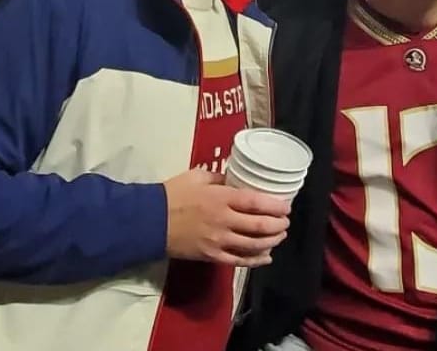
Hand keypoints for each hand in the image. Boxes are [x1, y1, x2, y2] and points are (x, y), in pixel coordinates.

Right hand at [163, 169, 290, 266]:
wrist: (150, 222)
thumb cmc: (172, 195)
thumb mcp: (197, 176)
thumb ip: (220, 178)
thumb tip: (236, 180)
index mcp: (222, 198)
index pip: (257, 202)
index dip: (276, 205)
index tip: (286, 206)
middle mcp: (224, 221)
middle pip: (260, 226)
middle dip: (278, 225)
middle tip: (286, 222)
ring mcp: (219, 241)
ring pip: (254, 245)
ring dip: (272, 242)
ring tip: (280, 236)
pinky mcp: (212, 256)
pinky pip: (239, 260)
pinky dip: (256, 260)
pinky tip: (266, 257)